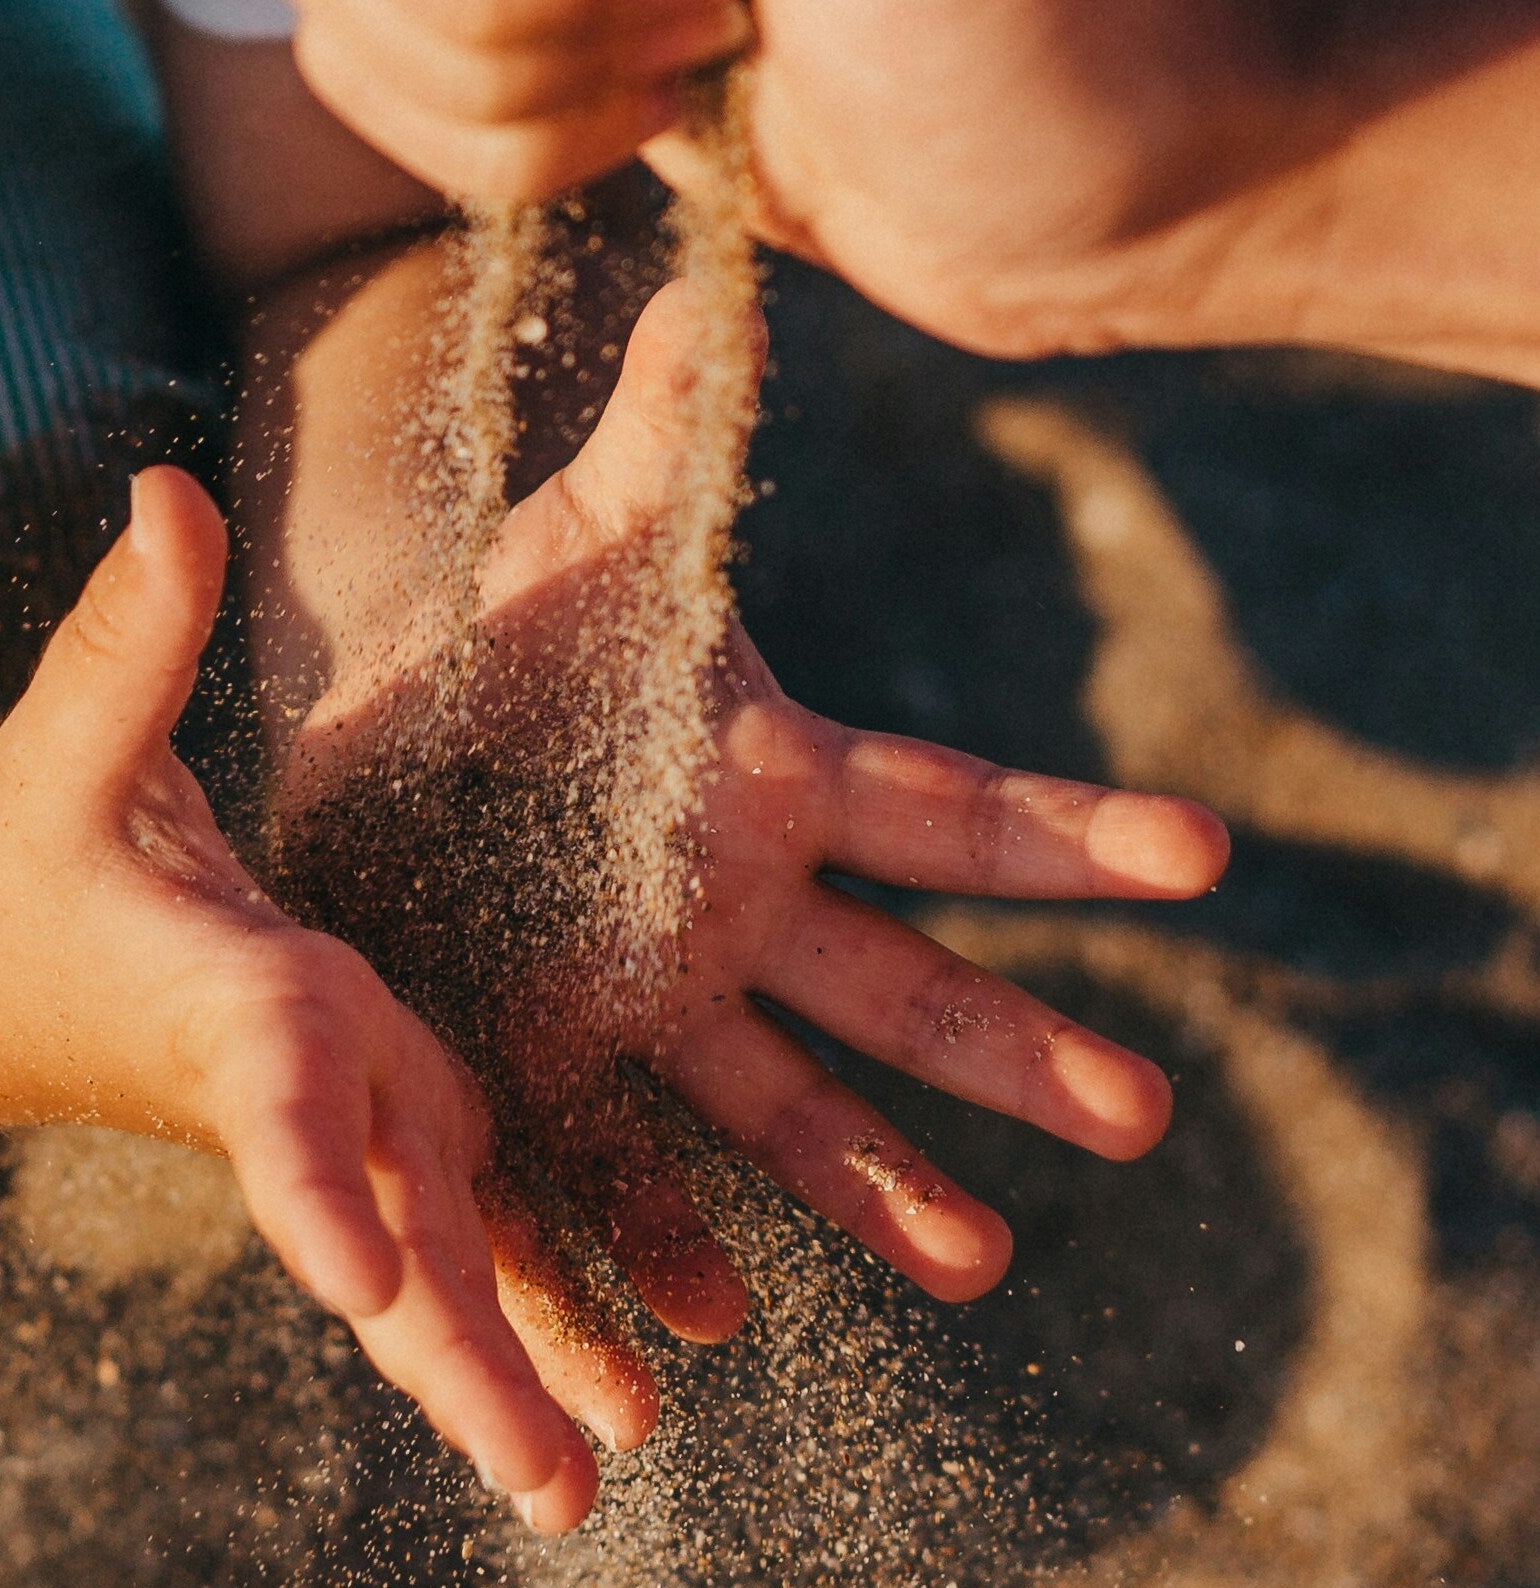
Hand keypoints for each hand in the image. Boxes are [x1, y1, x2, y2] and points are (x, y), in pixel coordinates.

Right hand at [0, 469, 610, 1531]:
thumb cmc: (27, 850)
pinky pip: (455, 1237)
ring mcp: (336, 1117)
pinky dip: (520, 1323)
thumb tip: (161, 490)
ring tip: (587, 1485)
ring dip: (507, 1367)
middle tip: (548, 1483)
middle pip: (380, 1227)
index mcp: (222, 997)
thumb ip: (126, 629)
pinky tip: (614, 1406)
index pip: (272, 1095)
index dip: (318, 1178)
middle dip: (456, 1349)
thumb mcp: (71, 738)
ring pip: (433, 1258)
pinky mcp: (374, 1121)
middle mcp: (289, 1079)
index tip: (358, 1284)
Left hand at [273, 280, 1228, 1356]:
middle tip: (1140, 1111)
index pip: (947, 808)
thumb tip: (732, 267)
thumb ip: (672, 429)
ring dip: (876, 1184)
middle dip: (1010, 1048)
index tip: (1202, 852)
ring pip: (779, 1106)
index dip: (1070, 830)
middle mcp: (739, 913)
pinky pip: (613, 1165)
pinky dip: (657, 1243)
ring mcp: (650, 1000)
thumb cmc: (514, 625)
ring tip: (975, 1263)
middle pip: (899, 987)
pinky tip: (706, 1321)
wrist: (385, 728)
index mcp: (771, 784)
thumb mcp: (591, 530)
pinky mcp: (541, 1059)